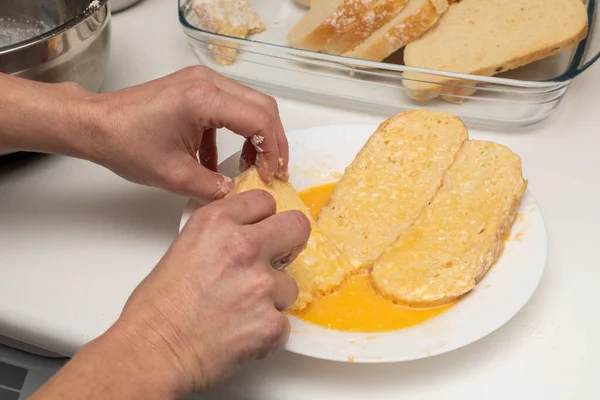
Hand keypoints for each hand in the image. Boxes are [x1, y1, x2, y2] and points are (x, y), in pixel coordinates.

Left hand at [0, 69, 287, 202]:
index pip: (260, 120)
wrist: (96, 124)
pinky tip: (220, 159)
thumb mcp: (174, 176)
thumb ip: (213, 188)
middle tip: (271, 170)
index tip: (269, 175)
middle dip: (273, 141)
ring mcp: (202, 81)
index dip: (272, 151)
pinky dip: (236, 131)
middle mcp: (208, 82)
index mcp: (204, 100)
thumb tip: (238, 194)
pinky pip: (231, 106)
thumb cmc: (126, 143)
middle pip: (263, 107)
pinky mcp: (195, 86)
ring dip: (257, 135)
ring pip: (251, 104)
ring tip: (250, 166)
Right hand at [112, 190, 310, 393]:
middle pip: (296, 227)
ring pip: (290, 284)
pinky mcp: (271, 322)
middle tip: (275, 261)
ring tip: (241, 312)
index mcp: (217, 222)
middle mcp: (243, 246)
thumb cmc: (156, 308)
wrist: (153, 352)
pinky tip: (241, 333)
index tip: (261, 230)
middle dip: (289, 244)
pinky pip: (285, 323)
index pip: (264, 201)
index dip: (264, 219)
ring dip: (273, 298)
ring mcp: (261, 285)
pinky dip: (267, 331)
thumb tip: (246, 237)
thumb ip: (220, 236)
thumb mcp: (184, 248)